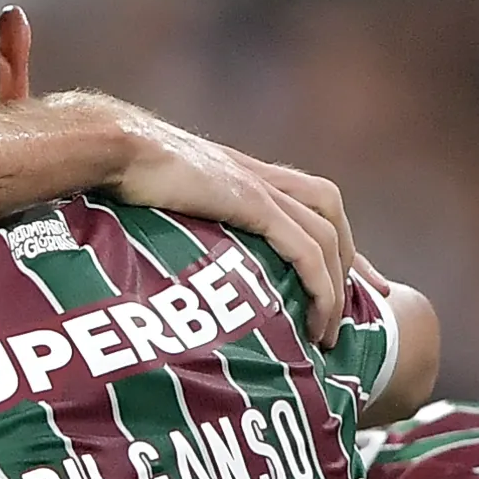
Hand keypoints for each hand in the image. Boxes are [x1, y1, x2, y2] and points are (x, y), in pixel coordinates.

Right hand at [72, 96, 347, 343]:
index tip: (352, 273)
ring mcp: (260, 189)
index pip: (308, 198)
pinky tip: (318, 317)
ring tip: (328, 332)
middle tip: (363, 302)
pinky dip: (322, 285)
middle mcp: (259, 177)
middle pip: (330, 211)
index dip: (334, 235)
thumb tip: (163, 262)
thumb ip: (179, 221)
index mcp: (241, 174)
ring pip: (326, 236)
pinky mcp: (253, 205)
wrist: (114, 147)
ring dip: (336, 286)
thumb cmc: (120, 174)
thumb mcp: (160, 199)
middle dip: (352, 260)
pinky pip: (306, 250)